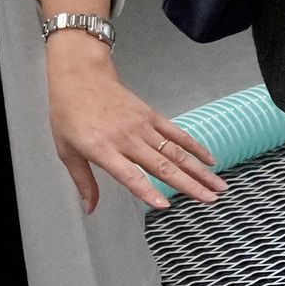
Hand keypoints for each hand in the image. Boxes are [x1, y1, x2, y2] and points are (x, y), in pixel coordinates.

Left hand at [45, 37, 225, 212]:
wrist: (80, 76)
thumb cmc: (69, 113)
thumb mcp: (66, 151)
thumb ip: (83, 182)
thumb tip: (90, 208)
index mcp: (103, 149)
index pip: (129, 175)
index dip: (147, 190)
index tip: (164, 205)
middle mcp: (127, 139)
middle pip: (162, 166)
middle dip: (188, 185)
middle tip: (209, 200)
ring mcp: (142, 126)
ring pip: (175, 152)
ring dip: (199, 171)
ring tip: (218, 186)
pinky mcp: (151, 116)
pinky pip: (176, 134)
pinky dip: (195, 147)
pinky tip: (210, 159)